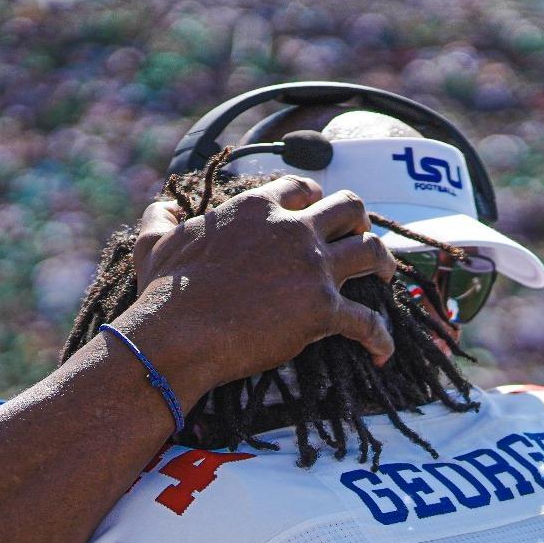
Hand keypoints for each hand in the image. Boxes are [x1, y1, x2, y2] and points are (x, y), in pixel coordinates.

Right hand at [114, 176, 399, 399]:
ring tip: (387, 276)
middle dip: (360, 219)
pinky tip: (382, 353)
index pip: (302, 189)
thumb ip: (160, 219)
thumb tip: (160, 208)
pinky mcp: (322, 311)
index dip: (313, 198)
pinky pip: (368, 321)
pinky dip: (381, 337)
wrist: (177, 335)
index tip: (315, 213)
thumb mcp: (156, 243)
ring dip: (384, 262)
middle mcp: (293, 230)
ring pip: (370, 251)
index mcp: (258, 209)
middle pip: (349, 208)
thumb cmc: (166, 292)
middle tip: (360, 233)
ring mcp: (312, 269)